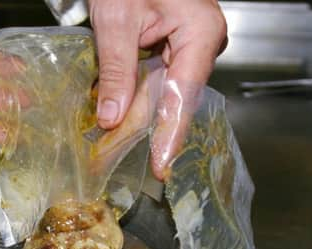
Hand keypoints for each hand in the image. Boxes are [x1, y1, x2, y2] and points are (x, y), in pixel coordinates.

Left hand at [88, 0, 226, 179]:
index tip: (161, 165)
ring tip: (116, 149)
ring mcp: (188, 48)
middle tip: (130, 164)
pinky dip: (133, 99)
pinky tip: (117, 120)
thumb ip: (116, 71)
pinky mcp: (171, 50)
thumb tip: (111, 117)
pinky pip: (154, 82)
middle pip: (171, 99)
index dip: (170, 134)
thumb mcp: (116, 21)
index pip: (183, 95)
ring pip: (161, 94)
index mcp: (201, 34)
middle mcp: (201, 44)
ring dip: (136, 119)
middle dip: (147, 132)